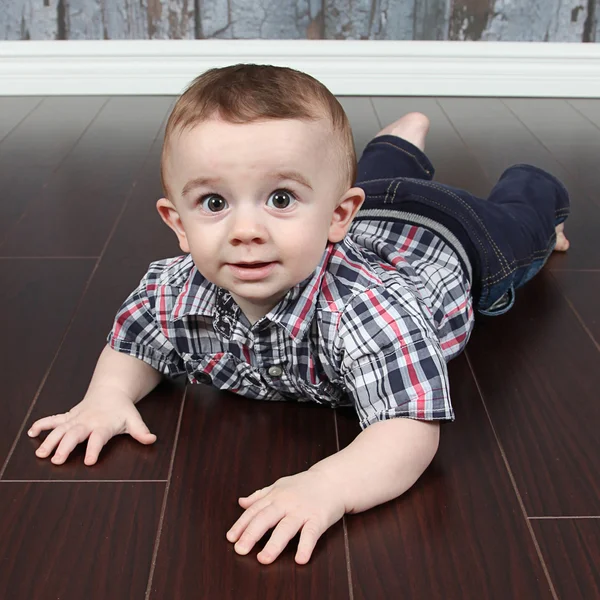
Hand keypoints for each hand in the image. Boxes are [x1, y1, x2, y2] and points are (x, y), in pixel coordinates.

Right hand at [28, 389, 155, 465]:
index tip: (88, 462)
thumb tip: (152, 439)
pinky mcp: (69, 416)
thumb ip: (141, 431)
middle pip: (75, 434)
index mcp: (103, 425)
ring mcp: (76, 418)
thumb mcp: (134, 420)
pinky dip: (42, 424)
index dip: (93, 449)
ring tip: (41, 454)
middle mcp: (87, 422)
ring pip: (60, 429)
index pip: (98, 438)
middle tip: (57, 461)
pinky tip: (31, 433)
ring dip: (49, 440)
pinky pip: (53, 420)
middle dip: (65, 447)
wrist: (111, 391)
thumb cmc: (122, 409)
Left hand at [226, 469, 345, 564]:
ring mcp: (302, 510)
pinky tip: (300, 559)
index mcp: (275, 496)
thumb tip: (241, 502)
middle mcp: (286, 503)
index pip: (255, 511)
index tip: (231, 538)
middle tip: (240, 550)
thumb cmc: (304, 485)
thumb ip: (260, 495)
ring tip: (264, 559)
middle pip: (266, 518)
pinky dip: (305, 546)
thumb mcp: (280, 486)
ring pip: (286, 527)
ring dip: (274, 544)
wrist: (332, 480)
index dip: (242, 525)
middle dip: (252, 534)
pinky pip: (311, 533)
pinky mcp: (319, 518)